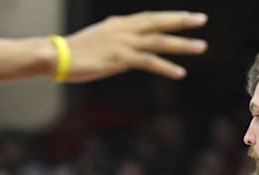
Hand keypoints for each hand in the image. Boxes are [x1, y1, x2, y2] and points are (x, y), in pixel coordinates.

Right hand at [64, 11, 207, 81]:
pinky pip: (149, 62)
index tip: (186, 16)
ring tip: (201, 47)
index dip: (169, 16)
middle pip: (159, 22)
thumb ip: (114, 42)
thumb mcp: (97, 42)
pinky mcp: (120, 59)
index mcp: (118, 24)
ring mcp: (123, 43)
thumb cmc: (72, 53)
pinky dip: (166, 67)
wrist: (56, 56)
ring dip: (182, 44)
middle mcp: (124, 30)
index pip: (149, 17)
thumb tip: (123, 50)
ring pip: (159, 41)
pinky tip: (180, 73)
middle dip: (182, 21)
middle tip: (202, 20)